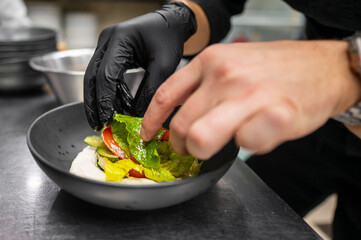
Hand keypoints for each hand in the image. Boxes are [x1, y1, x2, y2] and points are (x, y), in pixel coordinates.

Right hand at [84, 2, 196, 130]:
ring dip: (98, 99)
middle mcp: (107, 41)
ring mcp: (106, 46)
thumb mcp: (164, 64)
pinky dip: (107, 92)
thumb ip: (151, 89)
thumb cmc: (169, 37)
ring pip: (94, 77)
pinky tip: (114, 106)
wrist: (171, 22)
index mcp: (119, 39)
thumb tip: (137, 115)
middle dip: (93, 103)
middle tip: (97, 124)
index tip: (106, 119)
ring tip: (104, 120)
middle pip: (92, 77)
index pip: (105, 75)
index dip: (104, 100)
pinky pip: (103, 75)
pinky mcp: (110, 52)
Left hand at [141, 41, 360, 158]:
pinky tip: (256, 135)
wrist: (323, 66)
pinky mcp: (276, 115)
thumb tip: (178, 114)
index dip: (152, 122)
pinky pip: (246, 145)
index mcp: (210, 61)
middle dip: (183, 145)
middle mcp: (226, 75)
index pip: (166, 96)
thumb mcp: (232, 62)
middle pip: (181, 126)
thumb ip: (203, 85)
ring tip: (221, 144)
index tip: (149, 136)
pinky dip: (248, 146)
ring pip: (202, 139)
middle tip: (195, 147)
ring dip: (208, 149)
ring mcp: (250, 94)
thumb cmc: (276, 68)